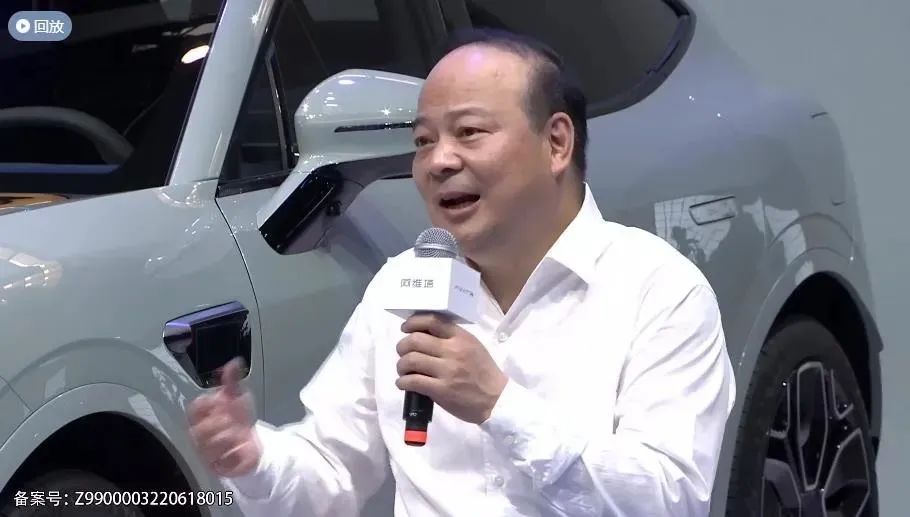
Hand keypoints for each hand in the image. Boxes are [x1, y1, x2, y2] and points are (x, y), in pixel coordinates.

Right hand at [187, 357, 260, 477]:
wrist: (250, 444)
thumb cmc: (238, 419)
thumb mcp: (237, 398)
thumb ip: (233, 382)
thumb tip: (234, 362)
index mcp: (201, 417)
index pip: (195, 408)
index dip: (210, 403)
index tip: (222, 400)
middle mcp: (201, 435)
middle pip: (201, 429)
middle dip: (220, 421)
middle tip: (232, 419)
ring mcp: (208, 452)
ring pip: (211, 445)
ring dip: (229, 436)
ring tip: (238, 433)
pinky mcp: (220, 467)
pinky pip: (225, 461)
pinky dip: (236, 452)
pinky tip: (242, 446)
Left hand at [396, 313, 507, 423]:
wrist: (497, 399)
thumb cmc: (483, 372)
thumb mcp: (473, 346)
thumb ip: (452, 338)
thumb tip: (425, 333)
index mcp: (461, 338)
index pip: (432, 321)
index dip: (413, 322)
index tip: (405, 328)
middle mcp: (452, 351)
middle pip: (414, 340)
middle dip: (402, 346)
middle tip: (403, 353)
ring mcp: (446, 371)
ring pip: (410, 360)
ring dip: (401, 366)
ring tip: (404, 371)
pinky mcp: (441, 390)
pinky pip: (413, 381)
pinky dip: (402, 382)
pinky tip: (404, 384)